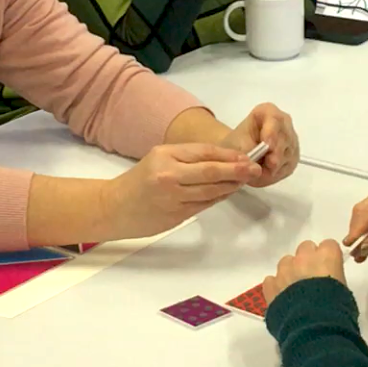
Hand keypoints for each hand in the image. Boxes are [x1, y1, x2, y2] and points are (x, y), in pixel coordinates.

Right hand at [103, 143, 259, 237]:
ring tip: (243, 181)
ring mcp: (172, 196)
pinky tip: (226, 193)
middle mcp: (169, 174)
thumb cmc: (139, 181)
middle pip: (211, 171)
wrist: (114, 207)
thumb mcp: (159, 159)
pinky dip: (218, 198)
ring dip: (231, 186)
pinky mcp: (176, 214)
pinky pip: (204, 204)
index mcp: (165, 155)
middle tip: (254, 169)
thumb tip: (224, 159)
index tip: (246, 156)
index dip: (229, 154)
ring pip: (211, 190)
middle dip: (236, 170)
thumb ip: (187, 159)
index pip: (204, 152)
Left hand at [220, 102, 298, 186]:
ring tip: (259, 174)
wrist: (238, 154)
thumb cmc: (235, 145)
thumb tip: (258, 166)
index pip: (275, 119)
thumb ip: (248, 153)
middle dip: (276, 154)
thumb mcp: (236, 145)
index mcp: (267, 112)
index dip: (272, 132)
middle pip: (285, 138)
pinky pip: (288, 166)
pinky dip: (277, 173)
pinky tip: (265, 175)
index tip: (267, 146)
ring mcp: (291, 140)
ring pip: (288, 154)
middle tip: (268, 165)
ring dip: (275, 166)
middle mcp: (284, 123)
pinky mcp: (292, 156)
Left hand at [263, 240, 345, 304]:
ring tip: (295, 291)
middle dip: (308, 260)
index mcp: (327, 256)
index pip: (328, 245)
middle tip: (311, 278)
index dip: (328, 257)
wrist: (313, 327)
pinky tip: (282, 299)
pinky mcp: (270, 284)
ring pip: (286, 262)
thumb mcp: (343, 290)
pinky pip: (271, 279)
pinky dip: (276, 286)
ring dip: (290, 271)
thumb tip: (327, 280)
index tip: (328, 268)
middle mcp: (304, 257)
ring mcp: (284, 270)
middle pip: (305, 248)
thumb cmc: (337, 310)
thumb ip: (333, 277)